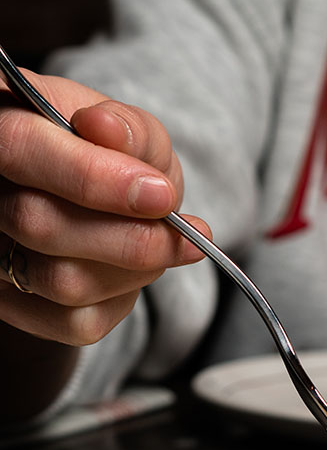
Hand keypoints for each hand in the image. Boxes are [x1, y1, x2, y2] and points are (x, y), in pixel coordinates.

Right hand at [0, 70, 209, 345]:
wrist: (105, 205)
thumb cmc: (113, 160)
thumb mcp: (129, 130)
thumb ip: (126, 127)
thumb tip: (106, 129)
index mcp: (1, 127)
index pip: (23, 149)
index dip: (95, 177)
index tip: (161, 196)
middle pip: (38, 224)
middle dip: (130, 237)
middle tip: (185, 236)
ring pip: (61, 281)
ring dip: (132, 272)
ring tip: (162, 249)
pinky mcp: (14, 305)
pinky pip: (74, 322)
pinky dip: (122, 301)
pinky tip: (131, 274)